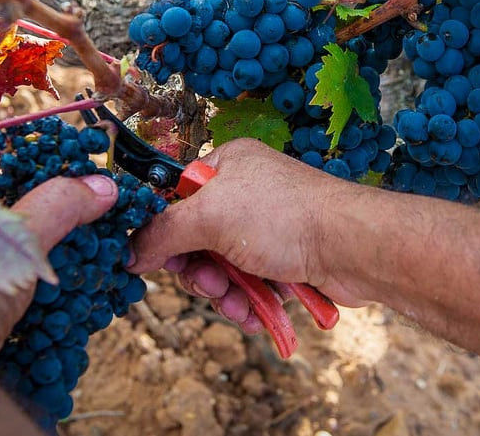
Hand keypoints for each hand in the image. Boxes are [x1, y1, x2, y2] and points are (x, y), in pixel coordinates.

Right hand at [128, 138, 368, 330]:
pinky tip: (255, 313)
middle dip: (200, 272)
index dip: (165, 233)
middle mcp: (247, 193)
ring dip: (224, 294)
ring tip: (237, 304)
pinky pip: (250, 286)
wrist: (351, 246)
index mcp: (228, 166)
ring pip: (223, 270)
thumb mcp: (210, 216)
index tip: (158, 260)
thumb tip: (128, 253)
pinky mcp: (285, 260)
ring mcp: (267, 228)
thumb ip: (162, 233)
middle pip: (197, 240)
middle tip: (209, 284)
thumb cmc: (286, 216)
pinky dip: (248, 303)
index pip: (176, 198)